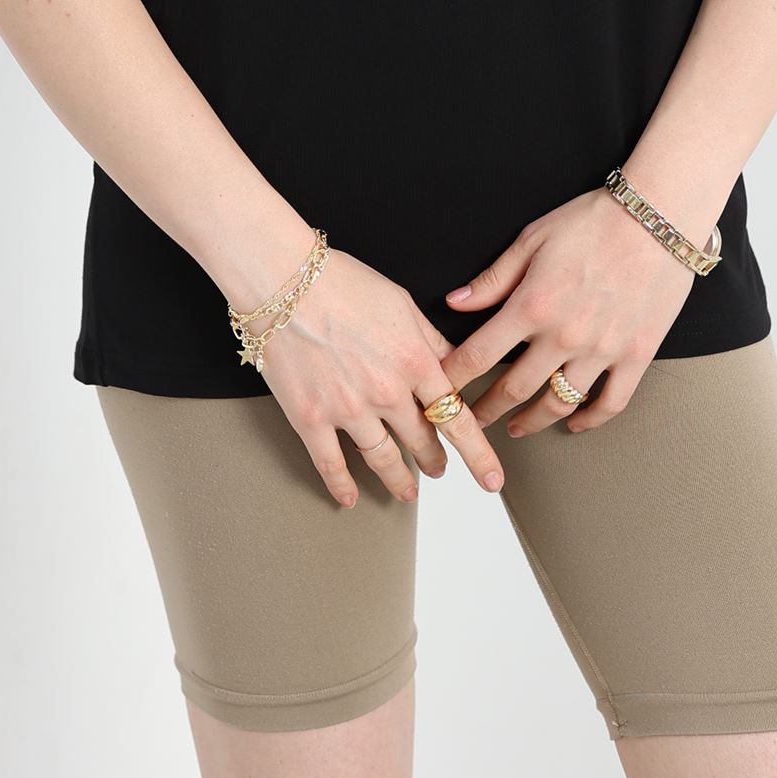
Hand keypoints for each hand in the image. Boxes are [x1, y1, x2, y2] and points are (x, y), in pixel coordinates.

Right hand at [256, 247, 507, 505]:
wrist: (283, 280)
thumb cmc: (342, 281)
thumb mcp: (402, 303)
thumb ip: (431, 340)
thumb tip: (455, 366)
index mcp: (414, 361)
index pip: (457, 418)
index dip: (478, 454)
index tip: (492, 478)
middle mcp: (386, 392)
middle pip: (422, 441)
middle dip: (435, 460)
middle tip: (440, 470)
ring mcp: (348, 409)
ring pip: (383, 460)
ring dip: (399, 480)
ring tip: (407, 491)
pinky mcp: (310, 419)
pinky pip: (331, 464)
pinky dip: (342, 485)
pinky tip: (350, 497)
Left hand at [439, 187, 697, 433]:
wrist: (658, 219)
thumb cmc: (592, 221)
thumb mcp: (532, 240)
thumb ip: (493, 279)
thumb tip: (454, 302)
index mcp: (532, 305)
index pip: (479, 355)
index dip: (454, 379)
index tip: (439, 391)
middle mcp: (564, 336)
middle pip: (514, 389)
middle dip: (486, 410)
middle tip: (470, 422)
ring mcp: (602, 351)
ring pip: (559, 404)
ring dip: (532, 421)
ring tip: (516, 428)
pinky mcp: (636, 356)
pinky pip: (611, 403)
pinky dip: (590, 420)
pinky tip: (575, 424)